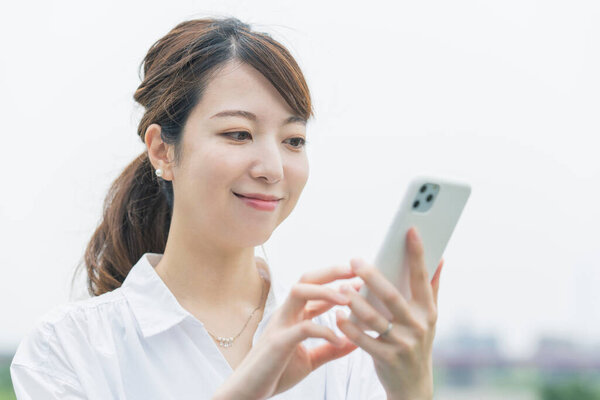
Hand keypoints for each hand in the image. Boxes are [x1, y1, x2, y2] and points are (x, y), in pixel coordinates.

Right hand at [212, 265, 362, 399]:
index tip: (362, 280)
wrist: (248, 392)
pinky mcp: (278, 342)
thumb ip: (330, 349)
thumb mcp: (310, 360)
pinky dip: (324, 330)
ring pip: (300, 292)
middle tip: (356, 271)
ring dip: (325, 292)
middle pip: (307, 279)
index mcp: (294, 315)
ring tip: (348, 298)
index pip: (317, 288)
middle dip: (332, 272)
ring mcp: (281, 325)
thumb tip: (355, 342)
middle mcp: (287, 314)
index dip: (340, 282)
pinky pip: (303, 328)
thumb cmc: (276, 373)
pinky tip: (339, 339)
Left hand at [335, 227, 443, 399]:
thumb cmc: (418, 342)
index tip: (409, 230)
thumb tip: (442, 257)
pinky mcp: (386, 358)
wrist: (413, 385)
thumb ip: (432, 287)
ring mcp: (402, 344)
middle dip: (372, 276)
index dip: (417, 253)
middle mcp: (418, 326)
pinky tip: (339, 315)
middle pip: (392, 296)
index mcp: (428, 311)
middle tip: (355, 260)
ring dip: (356, 302)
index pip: (422, 277)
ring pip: (375, 318)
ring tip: (342, 287)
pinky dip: (349, 327)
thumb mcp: (429, 317)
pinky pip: (363, 340)